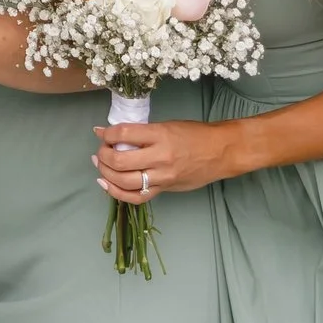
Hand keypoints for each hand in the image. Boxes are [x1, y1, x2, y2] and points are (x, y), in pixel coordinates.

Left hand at [94, 118, 234, 199]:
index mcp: (160, 135)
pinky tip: (107, 185)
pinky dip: (117, 193)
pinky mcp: (165, 189)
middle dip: (103, 155)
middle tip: (101, 150)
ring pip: (124, 182)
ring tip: (101, 165)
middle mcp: (160, 157)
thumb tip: (111, 133)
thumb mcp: (167, 126)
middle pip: (120, 161)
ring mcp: (163, 176)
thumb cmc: (195, 135)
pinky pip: (137, 197)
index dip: (107, 134)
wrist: (221, 152)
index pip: (124, 134)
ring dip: (106, 174)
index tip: (101, 133)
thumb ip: (141, 132)